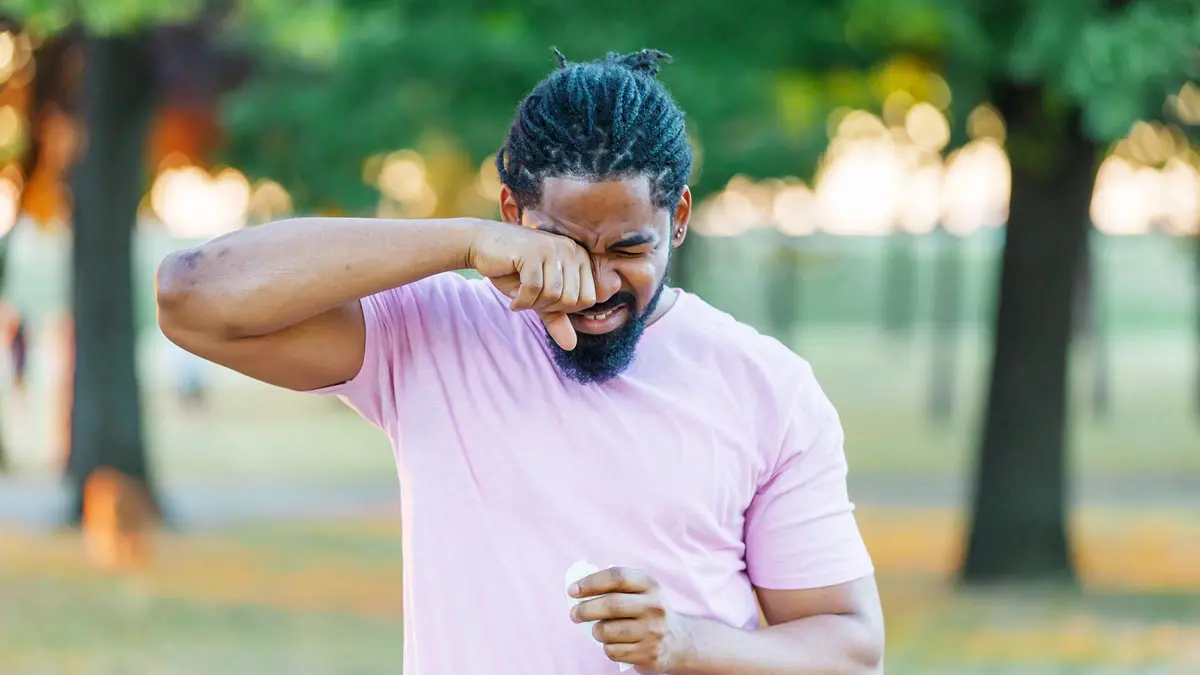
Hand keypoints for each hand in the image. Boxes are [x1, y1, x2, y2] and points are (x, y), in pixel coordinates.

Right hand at [466, 220, 595, 349]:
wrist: (481, 245)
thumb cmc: (512, 270)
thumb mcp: (538, 296)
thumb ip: (556, 317)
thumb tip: (571, 345)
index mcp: (580, 258)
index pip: (587, 299)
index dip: (563, 308)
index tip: (543, 299)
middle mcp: (571, 250)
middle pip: (572, 300)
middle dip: (547, 306)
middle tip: (530, 297)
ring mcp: (552, 248)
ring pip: (554, 295)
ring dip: (533, 303)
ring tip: (520, 294)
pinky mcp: (532, 252)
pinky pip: (534, 289)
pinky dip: (521, 300)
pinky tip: (512, 296)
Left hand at [569, 567, 694, 673]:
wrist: (678, 641)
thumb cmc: (647, 611)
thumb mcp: (640, 591)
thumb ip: (614, 587)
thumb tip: (578, 591)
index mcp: (650, 584)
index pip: (617, 577)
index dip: (591, 582)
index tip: (573, 590)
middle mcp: (654, 607)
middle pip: (611, 605)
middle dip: (585, 609)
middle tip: (573, 613)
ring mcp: (653, 632)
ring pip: (608, 631)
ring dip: (596, 631)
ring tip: (599, 629)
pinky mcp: (648, 654)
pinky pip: (613, 651)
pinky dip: (607, 647)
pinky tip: (615, 643)